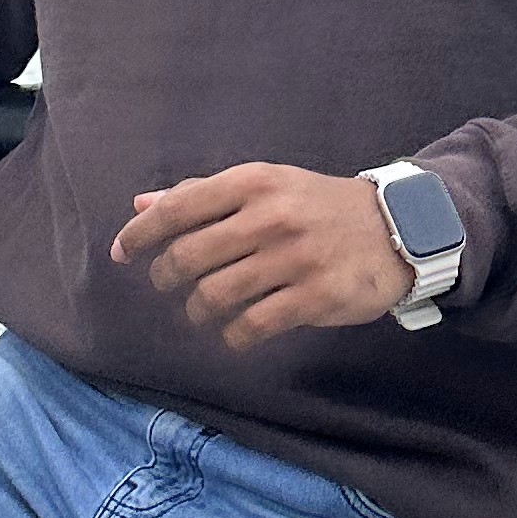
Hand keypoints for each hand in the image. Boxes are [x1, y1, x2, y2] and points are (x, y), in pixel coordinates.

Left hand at [108, 163, 415, 351]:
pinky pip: (252, 326)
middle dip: (166, 278)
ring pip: (215, 295)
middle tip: (169, 286)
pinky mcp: (314, 297)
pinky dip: (233, 336)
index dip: (141, 233)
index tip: (121, 252)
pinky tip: (234, 333)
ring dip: (197, 311)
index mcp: (254, 182)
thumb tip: (142, 205)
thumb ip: (203, 195)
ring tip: (201, 311)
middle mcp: (271, 216)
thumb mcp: (265, 186)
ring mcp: (294, 258)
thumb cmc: (316, 205)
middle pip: (189, 257)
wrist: (395, 228)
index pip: (180, 207)